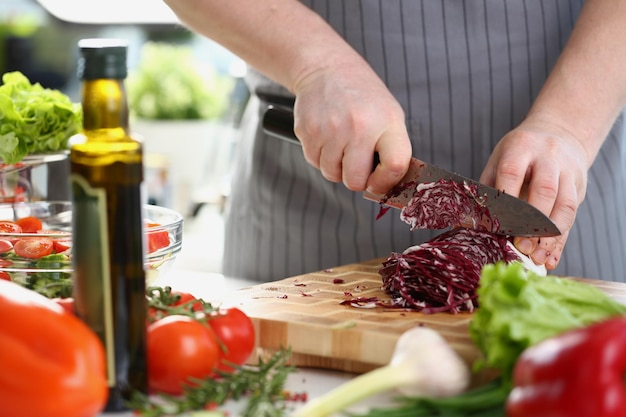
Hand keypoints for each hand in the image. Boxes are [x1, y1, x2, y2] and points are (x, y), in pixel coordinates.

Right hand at [291, 59, 411, 193]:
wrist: (327, 69)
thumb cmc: (362, 96)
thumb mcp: (389, 115)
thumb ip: (393, 150)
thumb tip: (387, 186)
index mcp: (386, 123)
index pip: (394, 166)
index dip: (386, 182)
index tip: (379, 182)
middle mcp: (358, 127)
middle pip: (355, 180)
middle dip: (356, 178)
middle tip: (357, 163)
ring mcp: (330, 130)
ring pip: (332, 174)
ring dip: (336, 167)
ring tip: (341, 144)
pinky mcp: (308, 131)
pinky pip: (314, 162)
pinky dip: (321, 156)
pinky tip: (327, 137)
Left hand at [480, 116, 589, 269]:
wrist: (560, 133)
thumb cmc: (518, 154)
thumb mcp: (498, 162)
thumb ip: (486, 192)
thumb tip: (466, 225)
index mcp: (521, 147)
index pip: (513, 172)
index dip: (507, 199)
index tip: (500, 225)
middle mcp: (548, 157)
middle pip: (544, 189)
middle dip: (533, 222)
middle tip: (521, 247)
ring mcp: (568, 171)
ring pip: (565, 205)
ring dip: (551, 236)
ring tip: (538, 258)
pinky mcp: (580, 186)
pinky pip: (573, 216)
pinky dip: (561, 241)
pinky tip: (551, 259)